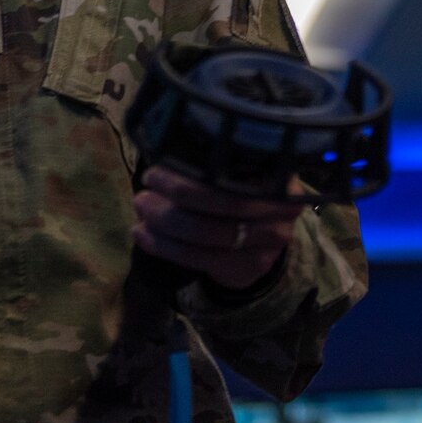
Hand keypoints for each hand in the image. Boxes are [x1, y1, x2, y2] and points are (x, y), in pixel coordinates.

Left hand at [132, 166, 303, 291]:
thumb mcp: (238, 172)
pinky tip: (145, 237)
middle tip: (142, 198)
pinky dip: (166, 248)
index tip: (154, 174)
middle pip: (219, 206)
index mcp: (276, 173)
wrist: (261, 240)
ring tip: (140, 217)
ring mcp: (268, 243)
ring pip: (206, 236)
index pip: (230, 176)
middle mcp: (281, 208)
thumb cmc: (241, 193)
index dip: (189, 177)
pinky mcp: (249, 268)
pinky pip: (200, 259)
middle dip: (172, 202)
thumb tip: (162, 154)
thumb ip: (212, 163)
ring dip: (164, 227)